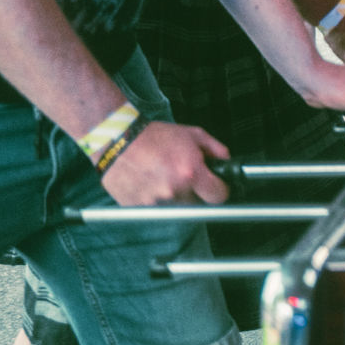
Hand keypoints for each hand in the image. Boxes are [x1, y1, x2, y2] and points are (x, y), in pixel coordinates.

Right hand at [98, 120, 229, 206]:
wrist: (118, 140)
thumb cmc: (155, 136)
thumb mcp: (193, 134)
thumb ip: (216, 149)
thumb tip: (226, 162)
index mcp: (191, 173)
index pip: (218, 196)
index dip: (220, 190)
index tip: (216, 187)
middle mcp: (174, 191)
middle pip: (197, 205)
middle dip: (196, 193)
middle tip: (186, 178)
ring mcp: (155, 202)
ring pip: (177, 208)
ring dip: (176, 197)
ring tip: (165, 178)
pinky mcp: (138, 208)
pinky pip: (156, 210)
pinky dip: (157, 200)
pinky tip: (151, 183)